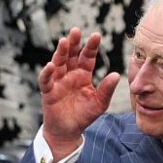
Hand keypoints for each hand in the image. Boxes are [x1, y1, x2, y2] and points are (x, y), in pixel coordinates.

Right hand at [38, 27, 119, 157]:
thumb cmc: (84, 115)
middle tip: (76, 30)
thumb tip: (117, 75)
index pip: (87, 57)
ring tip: (64, 41)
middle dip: (74, 43)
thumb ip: (106, 89)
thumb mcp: (99, 103)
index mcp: (83, 74)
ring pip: (58, 63)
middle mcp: (70, 74)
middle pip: (71, 55)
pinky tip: (51, 65)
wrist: (68, 131)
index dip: (91, 46)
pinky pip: (46, 80)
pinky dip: (47, 73)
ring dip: (60, 52)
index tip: (96, 35)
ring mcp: (58, 81)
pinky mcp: (48, 91)